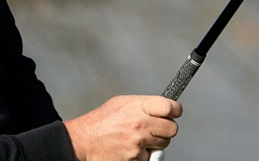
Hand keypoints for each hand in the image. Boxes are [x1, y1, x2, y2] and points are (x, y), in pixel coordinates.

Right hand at [64, 95, 182, 160]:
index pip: (170, 107)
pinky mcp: (135, 159)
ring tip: (138, 139)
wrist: (83, 142)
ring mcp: (138, 143)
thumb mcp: (122, 103)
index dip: (175, 110)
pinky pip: (150, 158)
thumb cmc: (102, 121)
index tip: (174, 113)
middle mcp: (140, 124)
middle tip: (157, 129)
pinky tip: (130, 149)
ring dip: (155, 143)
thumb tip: (164, 109)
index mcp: (138, 106)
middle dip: (167, 129)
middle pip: (172, 129)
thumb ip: (144, 105)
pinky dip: (143, 156)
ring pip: (163, 145)